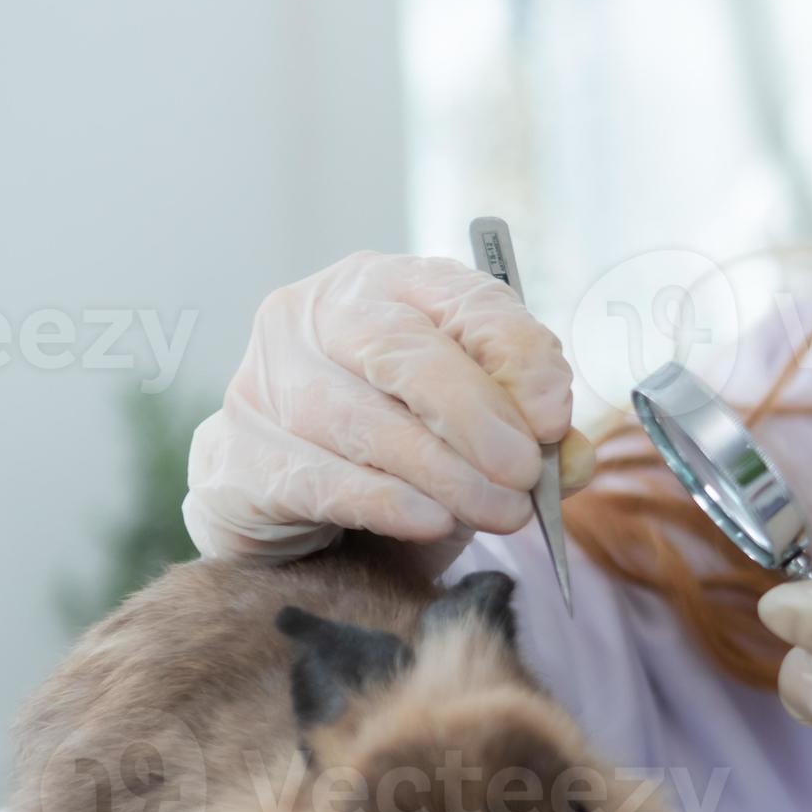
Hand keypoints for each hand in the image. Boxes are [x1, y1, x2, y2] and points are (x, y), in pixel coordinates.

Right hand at [182, 252, 594, 569]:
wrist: (302, 525)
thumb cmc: (405, 462)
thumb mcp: (481, 440)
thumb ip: (536, 442)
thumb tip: (576, 458)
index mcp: (391, 286)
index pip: (464, 298)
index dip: (518, 357)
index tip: (555, 418)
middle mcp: (317, 316)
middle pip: (403, 351)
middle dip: (477, 417)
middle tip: (525, 474)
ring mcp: (264, 381)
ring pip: (362, 419)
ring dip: (444, 472)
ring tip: (500, 513)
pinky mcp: (235, 456)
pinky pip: (318, 476)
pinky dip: (385, 502)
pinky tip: (429, 521)